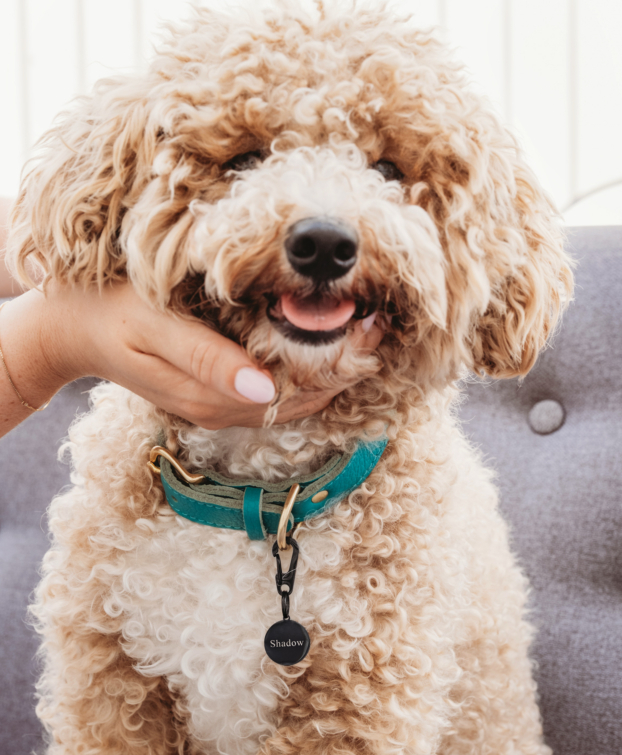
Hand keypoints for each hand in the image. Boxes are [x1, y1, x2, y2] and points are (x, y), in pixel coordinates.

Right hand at [1, 282, 381, 430]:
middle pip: (301, 401)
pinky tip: (328, 345)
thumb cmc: (113, 314)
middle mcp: (225, 410)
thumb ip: (208, 360)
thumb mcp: (155, 329)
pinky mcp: (221, 393)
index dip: (335, 366)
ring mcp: (224, 406)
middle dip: (345, 368)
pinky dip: (308, 371)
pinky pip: (277, 391)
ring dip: (333, 371)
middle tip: (381, 325)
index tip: (370, 328)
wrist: (76, 329)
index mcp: (212, 397)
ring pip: (294, 400)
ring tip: (368, 331)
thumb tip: (264, 390)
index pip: (292, 394)